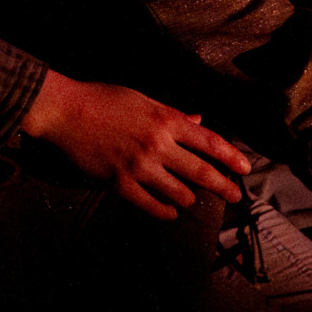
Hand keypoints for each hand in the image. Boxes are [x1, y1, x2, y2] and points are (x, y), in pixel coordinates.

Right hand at [19, 70, 250, 220]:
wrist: (66, 111)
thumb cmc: (104, 99)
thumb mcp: (143, 99)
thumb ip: (173, 113)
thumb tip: (197, 120)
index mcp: (166, 120)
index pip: (210, 142)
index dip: (231, 157)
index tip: (245, 168)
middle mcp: (158, 144)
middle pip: (201, 171)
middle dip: (222, 186)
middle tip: (234, 195)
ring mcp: (140, 166)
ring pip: (179, 193)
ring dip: (189, 199)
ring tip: (190, 199)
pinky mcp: (120, 182)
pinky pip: (151, 205)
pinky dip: (164, 211)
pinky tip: (170, 212)